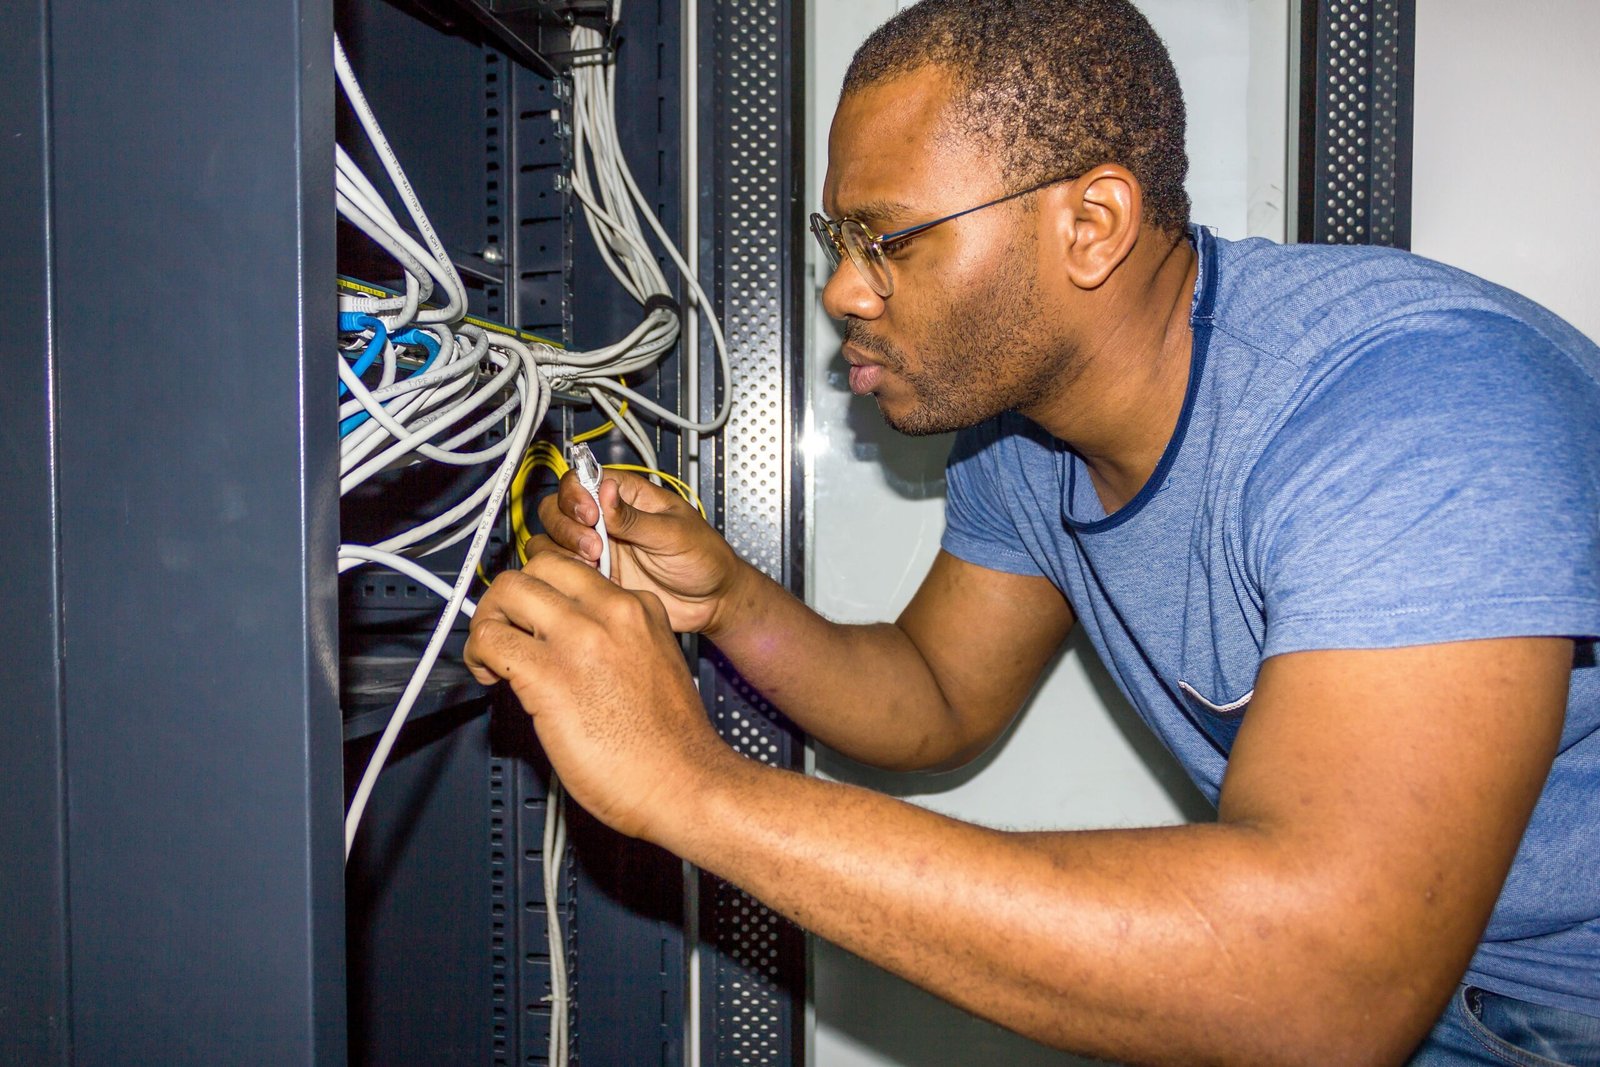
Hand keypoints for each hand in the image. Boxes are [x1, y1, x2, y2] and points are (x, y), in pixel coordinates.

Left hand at [464, 547, 732, 841]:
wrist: (685, 782)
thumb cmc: (670, 744)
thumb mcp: (654, 664)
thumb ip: (614, 641)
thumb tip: (564, 641)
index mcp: (639, 608)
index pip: (574, 568)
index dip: (544, 591)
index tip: (533, 616)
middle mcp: (610, 613)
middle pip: (538, 566)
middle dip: (509, 596)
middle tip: (504, 629)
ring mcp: (580, 639)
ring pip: (509, 591)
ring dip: (488, 619)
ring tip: (491, 654)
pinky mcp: (550, 675)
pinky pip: (492, 640)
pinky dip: (479, 654)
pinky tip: (490, 676)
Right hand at [537, 468, 745, 636]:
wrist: (711, 602)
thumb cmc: (704, 558)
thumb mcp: (673, 534)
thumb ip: (635, 517)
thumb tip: (606, 490)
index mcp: (628, 496)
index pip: (583, 479)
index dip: (577, 493)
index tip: (590, 514)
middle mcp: (607, 519)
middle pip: (558, 507)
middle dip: (567, 524)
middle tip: (595, 546)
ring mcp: (599, 548)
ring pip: (554, 539)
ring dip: (564, 549)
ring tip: (595, 563)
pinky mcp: (596, 577)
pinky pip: (564, 570)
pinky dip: (567, 574)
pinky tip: (593, 580)